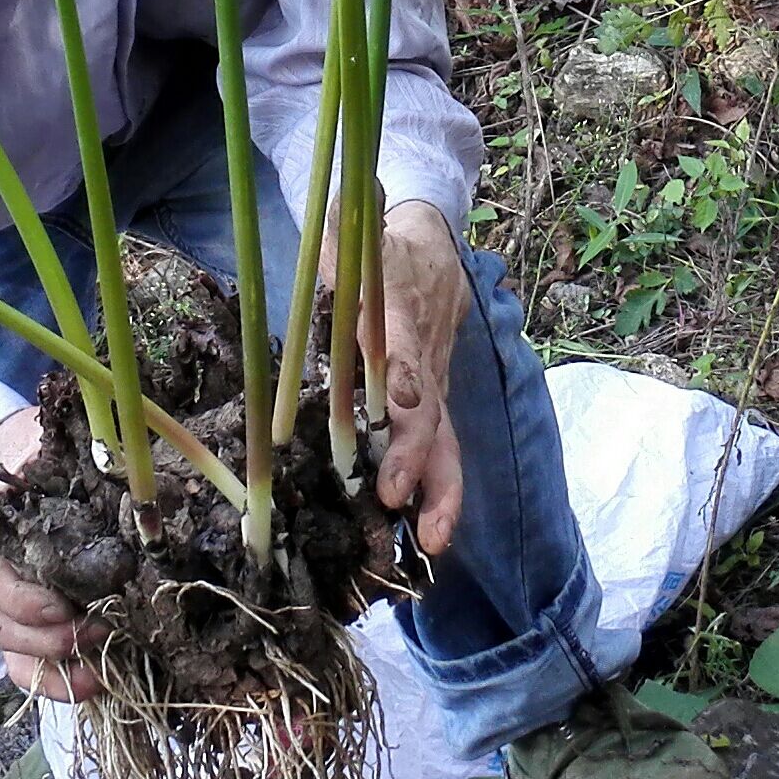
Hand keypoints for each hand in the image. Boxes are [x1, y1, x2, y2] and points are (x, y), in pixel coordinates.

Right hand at [0, 408, 100, 700]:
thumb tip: (83, 460)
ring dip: (57, 668)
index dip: (28, 604)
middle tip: (104, 630)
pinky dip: (53, 683)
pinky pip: (23, 665)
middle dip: (54, 640)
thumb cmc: (10, 451)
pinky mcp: (15, 620)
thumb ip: (42, 449)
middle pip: (5, 629)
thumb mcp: (24, 438)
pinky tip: (92, 685)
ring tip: (102, 672)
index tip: (66, 607)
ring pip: (13, 654)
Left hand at [368, 200, 470, 556]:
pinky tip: (427, 536)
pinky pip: (443, 452)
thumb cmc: (377, 246)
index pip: (401, 344)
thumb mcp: (355, 238)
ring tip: (430, 541)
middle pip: (428, 411)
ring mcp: (435, 385)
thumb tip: (331, 236)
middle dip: (413, 456)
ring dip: (441, 494)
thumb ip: (342, 245)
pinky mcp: (436, 405)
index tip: (399, 397)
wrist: (431, 244)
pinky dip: (439, 495)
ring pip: (447, 442)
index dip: (400, 370)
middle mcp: (423, 358)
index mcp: (398, 313)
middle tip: (394, 495)